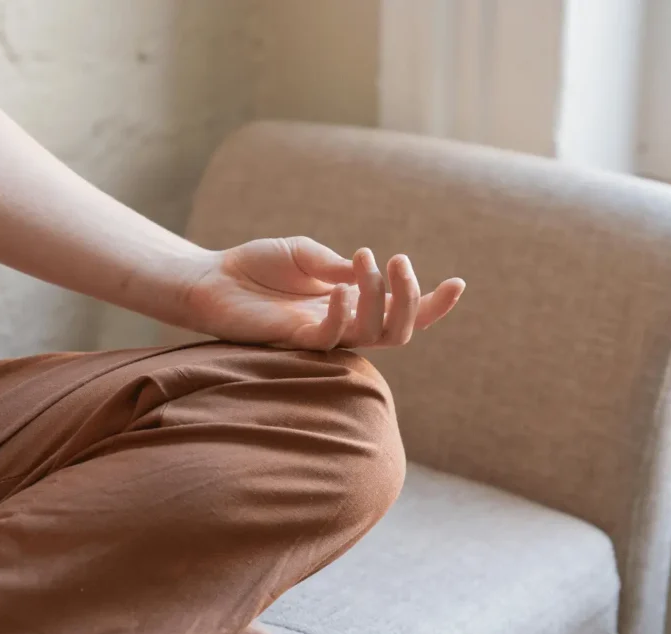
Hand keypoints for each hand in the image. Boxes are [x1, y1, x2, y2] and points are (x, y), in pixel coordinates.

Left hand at [181, 237, 464, 349]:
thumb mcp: (306, 253)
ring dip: (381, 300)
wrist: (212, 278)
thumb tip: (370, 272)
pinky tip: (340, 288)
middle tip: (399, 260)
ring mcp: (322, 337)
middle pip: (399, 331)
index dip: (433, 304)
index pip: (402, 312)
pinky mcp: (296, 342)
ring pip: (374, 336)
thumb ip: (338, 265)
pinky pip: (332, 337)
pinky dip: (344, 312)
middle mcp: (344, 325)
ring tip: (372, 261)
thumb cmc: (257, 265)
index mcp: (352, 303)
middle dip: (410, 298)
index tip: (459, 283)